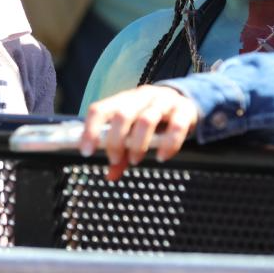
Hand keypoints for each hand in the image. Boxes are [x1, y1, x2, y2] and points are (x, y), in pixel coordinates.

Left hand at [81, 85, 199, 179]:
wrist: (187, 103)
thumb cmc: (154, 119)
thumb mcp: (135, 132)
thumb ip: (122, 152)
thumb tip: (110, 176)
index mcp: (125, 99)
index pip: (100, 109)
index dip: (90, 130)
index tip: (87, 151)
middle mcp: (142, 97)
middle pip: (123, 114)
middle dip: (115, 141)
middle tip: (114, 160)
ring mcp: (164, 102)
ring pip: (147, 120)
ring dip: (138, 144)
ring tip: (135, 161)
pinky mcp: (184, 110)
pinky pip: (176, 127)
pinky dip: (168, 144)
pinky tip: (162, 157)